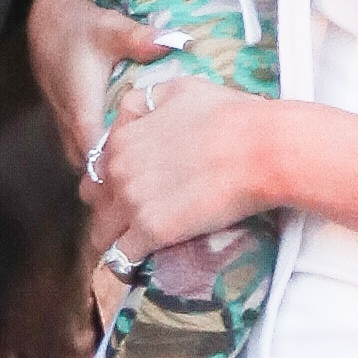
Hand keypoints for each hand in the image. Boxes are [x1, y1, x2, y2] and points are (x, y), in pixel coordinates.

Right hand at [28, 0, 181, 171]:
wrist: (45, 19)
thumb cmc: (78, 25)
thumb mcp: (109, 28)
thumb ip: (139, 39)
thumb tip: (175, 41)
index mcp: (81, 108)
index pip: (95, 157)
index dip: (117, 174)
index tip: (144, 183)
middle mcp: (69, 122)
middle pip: (90, 167)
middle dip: (114, 180)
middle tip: (151, 185)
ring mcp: (64, 123)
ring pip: (82, 160)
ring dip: (104, 169)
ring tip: (141, 175)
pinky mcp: (65, 120)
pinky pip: (79, 150)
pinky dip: (97, 158)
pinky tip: (124, 155)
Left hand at [83, 75, 282, 262]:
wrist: (263, 150)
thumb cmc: (231, 115)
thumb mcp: (179, 89)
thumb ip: (145, 101)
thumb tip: (130, 112)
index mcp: (122, 138)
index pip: (97, 166)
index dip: (112, 177)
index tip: (132, 187)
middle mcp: (119, 170)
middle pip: (94, 199)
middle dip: (108, 207)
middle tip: (132, 215)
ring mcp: (132, 202)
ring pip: (101, 233)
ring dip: (113, 240)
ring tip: (133, 247)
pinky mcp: (152, 232)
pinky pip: (122, 257)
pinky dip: (128, 264)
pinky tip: (138, 268)